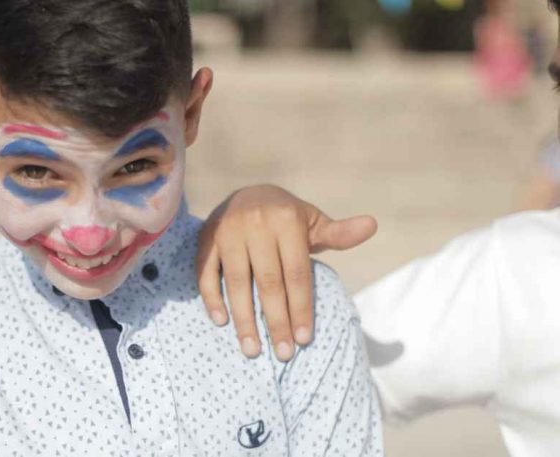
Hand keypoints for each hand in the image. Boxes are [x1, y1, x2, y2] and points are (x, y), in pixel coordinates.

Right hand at [196, 185, 376, 360]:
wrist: (246, 193)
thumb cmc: (287, 218)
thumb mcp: (313, 222)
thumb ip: (339, 233)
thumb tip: (372, 225)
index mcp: (286, 220)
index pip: (296, 273)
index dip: (300, 308)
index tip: (303, 340)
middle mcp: (256, 224)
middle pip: (268, 282)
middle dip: (276, 321)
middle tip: (283, 354)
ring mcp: (228, 232)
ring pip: (236, 282)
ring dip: (244, 319)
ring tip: (252, 350)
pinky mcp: (206, 239)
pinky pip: (206, 273)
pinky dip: (212, 298)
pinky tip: (222, 322)